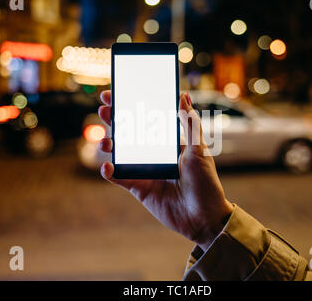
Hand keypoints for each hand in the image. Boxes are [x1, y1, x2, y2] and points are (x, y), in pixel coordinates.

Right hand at [98, 91, 232, 250]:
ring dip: (110, 145)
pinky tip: (108, 167)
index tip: (118, 94)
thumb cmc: (206, 183)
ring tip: (105, 142)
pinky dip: (111, 173)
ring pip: (121, 154)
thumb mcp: (199, 150)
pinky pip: (121, 179)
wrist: (204, 218)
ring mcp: (145, 171)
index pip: (147, 119)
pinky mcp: (139, 188)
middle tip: (105, 109)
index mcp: (168, 142)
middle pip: (129, 133)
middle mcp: (154, 154)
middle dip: (115, 120)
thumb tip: (183, 95)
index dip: (132, 107)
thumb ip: (189, 124)